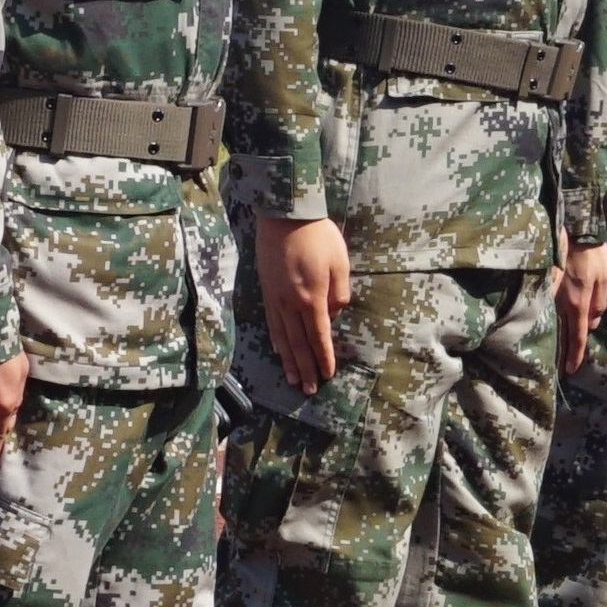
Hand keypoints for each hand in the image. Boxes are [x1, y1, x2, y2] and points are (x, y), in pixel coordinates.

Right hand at [252, 214, 352, 393]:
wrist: (284, 216)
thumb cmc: (318, 237)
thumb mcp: (340, 262)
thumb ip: (340, 292)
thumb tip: (335, 314)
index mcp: (312, 298)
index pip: (320, 336)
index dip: (324, 356)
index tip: (328, 374)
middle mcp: (291, 304)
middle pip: (299, 343)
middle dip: (306, 367)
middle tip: (310, 389)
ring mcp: (275, 299)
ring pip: (283, 337)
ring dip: (289, 361)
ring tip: (294, 379)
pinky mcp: (266, 292)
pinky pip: (271, 323)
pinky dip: (276, 341)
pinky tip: (279, 352)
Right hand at [557, 237, 606, 371]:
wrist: (572, 230)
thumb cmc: (592, 254)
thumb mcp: (605, 279)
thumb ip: (599, 303)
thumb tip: (592, 323)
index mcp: (578, 303)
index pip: (578, 335)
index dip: (575, 353)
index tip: (571, 369)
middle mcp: (561, 303)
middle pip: (562, 332)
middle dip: (563, 350)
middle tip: (561, 367)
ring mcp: (551, 295)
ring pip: (554, 320)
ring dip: (556, 334)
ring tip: (556, 350)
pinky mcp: (545, 286)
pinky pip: (548, 308)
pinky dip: (550, 318)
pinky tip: (549, 324)